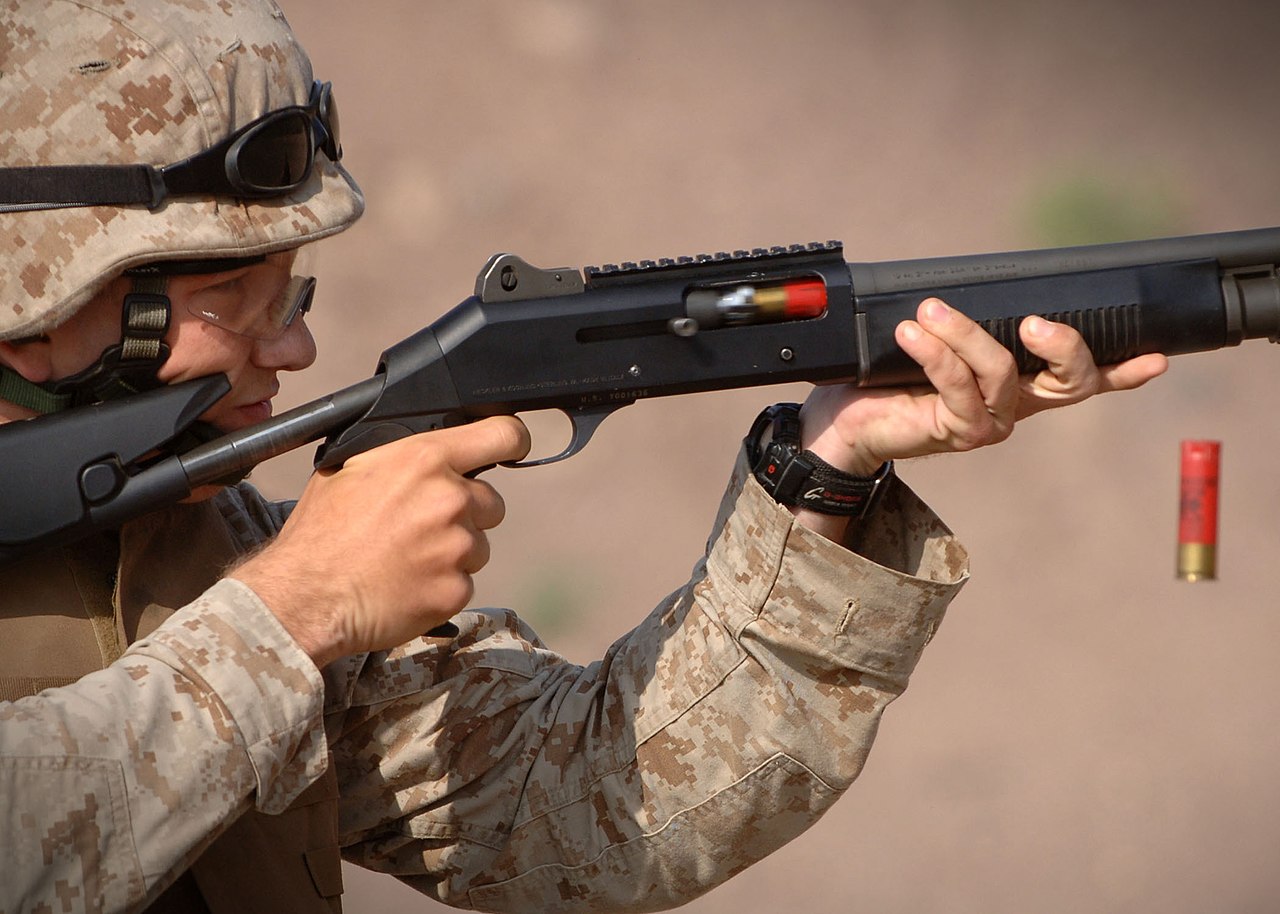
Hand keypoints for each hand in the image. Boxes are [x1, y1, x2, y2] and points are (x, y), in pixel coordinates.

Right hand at [232, 417, 529, 666]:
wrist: (304, 598)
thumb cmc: (319, 535)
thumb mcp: (349, 468)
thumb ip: (399, 455)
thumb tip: (423, 450)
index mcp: (424, 459)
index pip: (502, 434)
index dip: (511, 440)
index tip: (512, 447)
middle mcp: (450, 499)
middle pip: (491, 501)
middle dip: (466, 513)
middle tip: (421, 527)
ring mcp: (457, 547)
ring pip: (478, 545)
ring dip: (453, 552)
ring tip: (406, 559)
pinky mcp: (456, 589)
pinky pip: (464, 582)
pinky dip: (442, 586)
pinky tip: (406, 585)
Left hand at [794, 298, 1166, 536]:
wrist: (843, 421)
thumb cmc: (887, 376)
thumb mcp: (933, 342)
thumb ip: (967, 321)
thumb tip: (972, 283)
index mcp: (1020, 383)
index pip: (1082, 377)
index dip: (1122, 370)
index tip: (1157, 357)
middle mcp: (1013, 406)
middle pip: (1069, 383)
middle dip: (1064, 347)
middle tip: (1036, 321)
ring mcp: (988, 424)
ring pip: (1002, 374)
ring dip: (965, 335)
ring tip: (929, 312)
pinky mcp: (956, 433)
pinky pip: (957, 388)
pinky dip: (936, 354)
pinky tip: (913, 334)